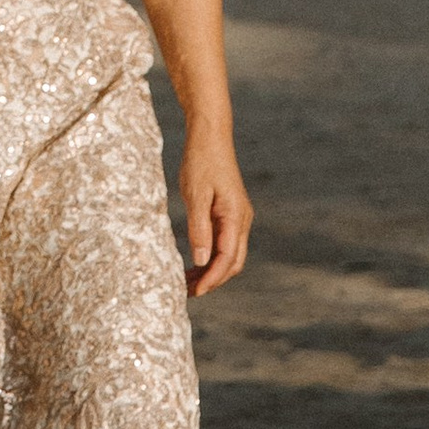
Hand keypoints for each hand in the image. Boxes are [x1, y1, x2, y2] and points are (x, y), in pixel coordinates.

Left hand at [182, 140, 252, 296]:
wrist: (210, 136)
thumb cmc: (201, 161)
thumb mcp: (195, 195)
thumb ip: (199, 229)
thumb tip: (201, 260)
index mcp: (236, 216)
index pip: (228, 258)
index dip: (212, 278)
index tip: (194, 292)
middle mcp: (242, 220)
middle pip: (232, 263)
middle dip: (212, 280)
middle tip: (186, 291)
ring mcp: (238, 217)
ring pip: (229, 254)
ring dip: (211, 270)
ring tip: (186, 281)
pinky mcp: (230, 213)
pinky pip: (224, 242)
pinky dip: (211, 256)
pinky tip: (192, 261)